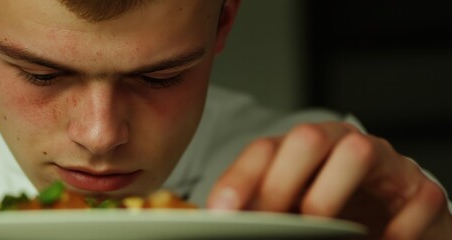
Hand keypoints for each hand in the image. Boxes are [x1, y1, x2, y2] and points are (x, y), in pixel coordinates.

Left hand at [207, 122, 451, 238]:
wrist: (392, 224)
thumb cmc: (332, 215)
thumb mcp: (291, 211)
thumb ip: (262, 211)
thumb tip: (227, 223)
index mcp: (302, 148)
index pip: (264, 150)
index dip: (241, 179)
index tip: (223, 211)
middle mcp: (342, 144)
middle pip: (307, 138)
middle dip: (282, 181)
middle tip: (271, 222)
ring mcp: (386, 163)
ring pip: (357, 151)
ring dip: (330, 196)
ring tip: (323, 230)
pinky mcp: (422, 190)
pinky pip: (414, 199)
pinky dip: (395, 231)